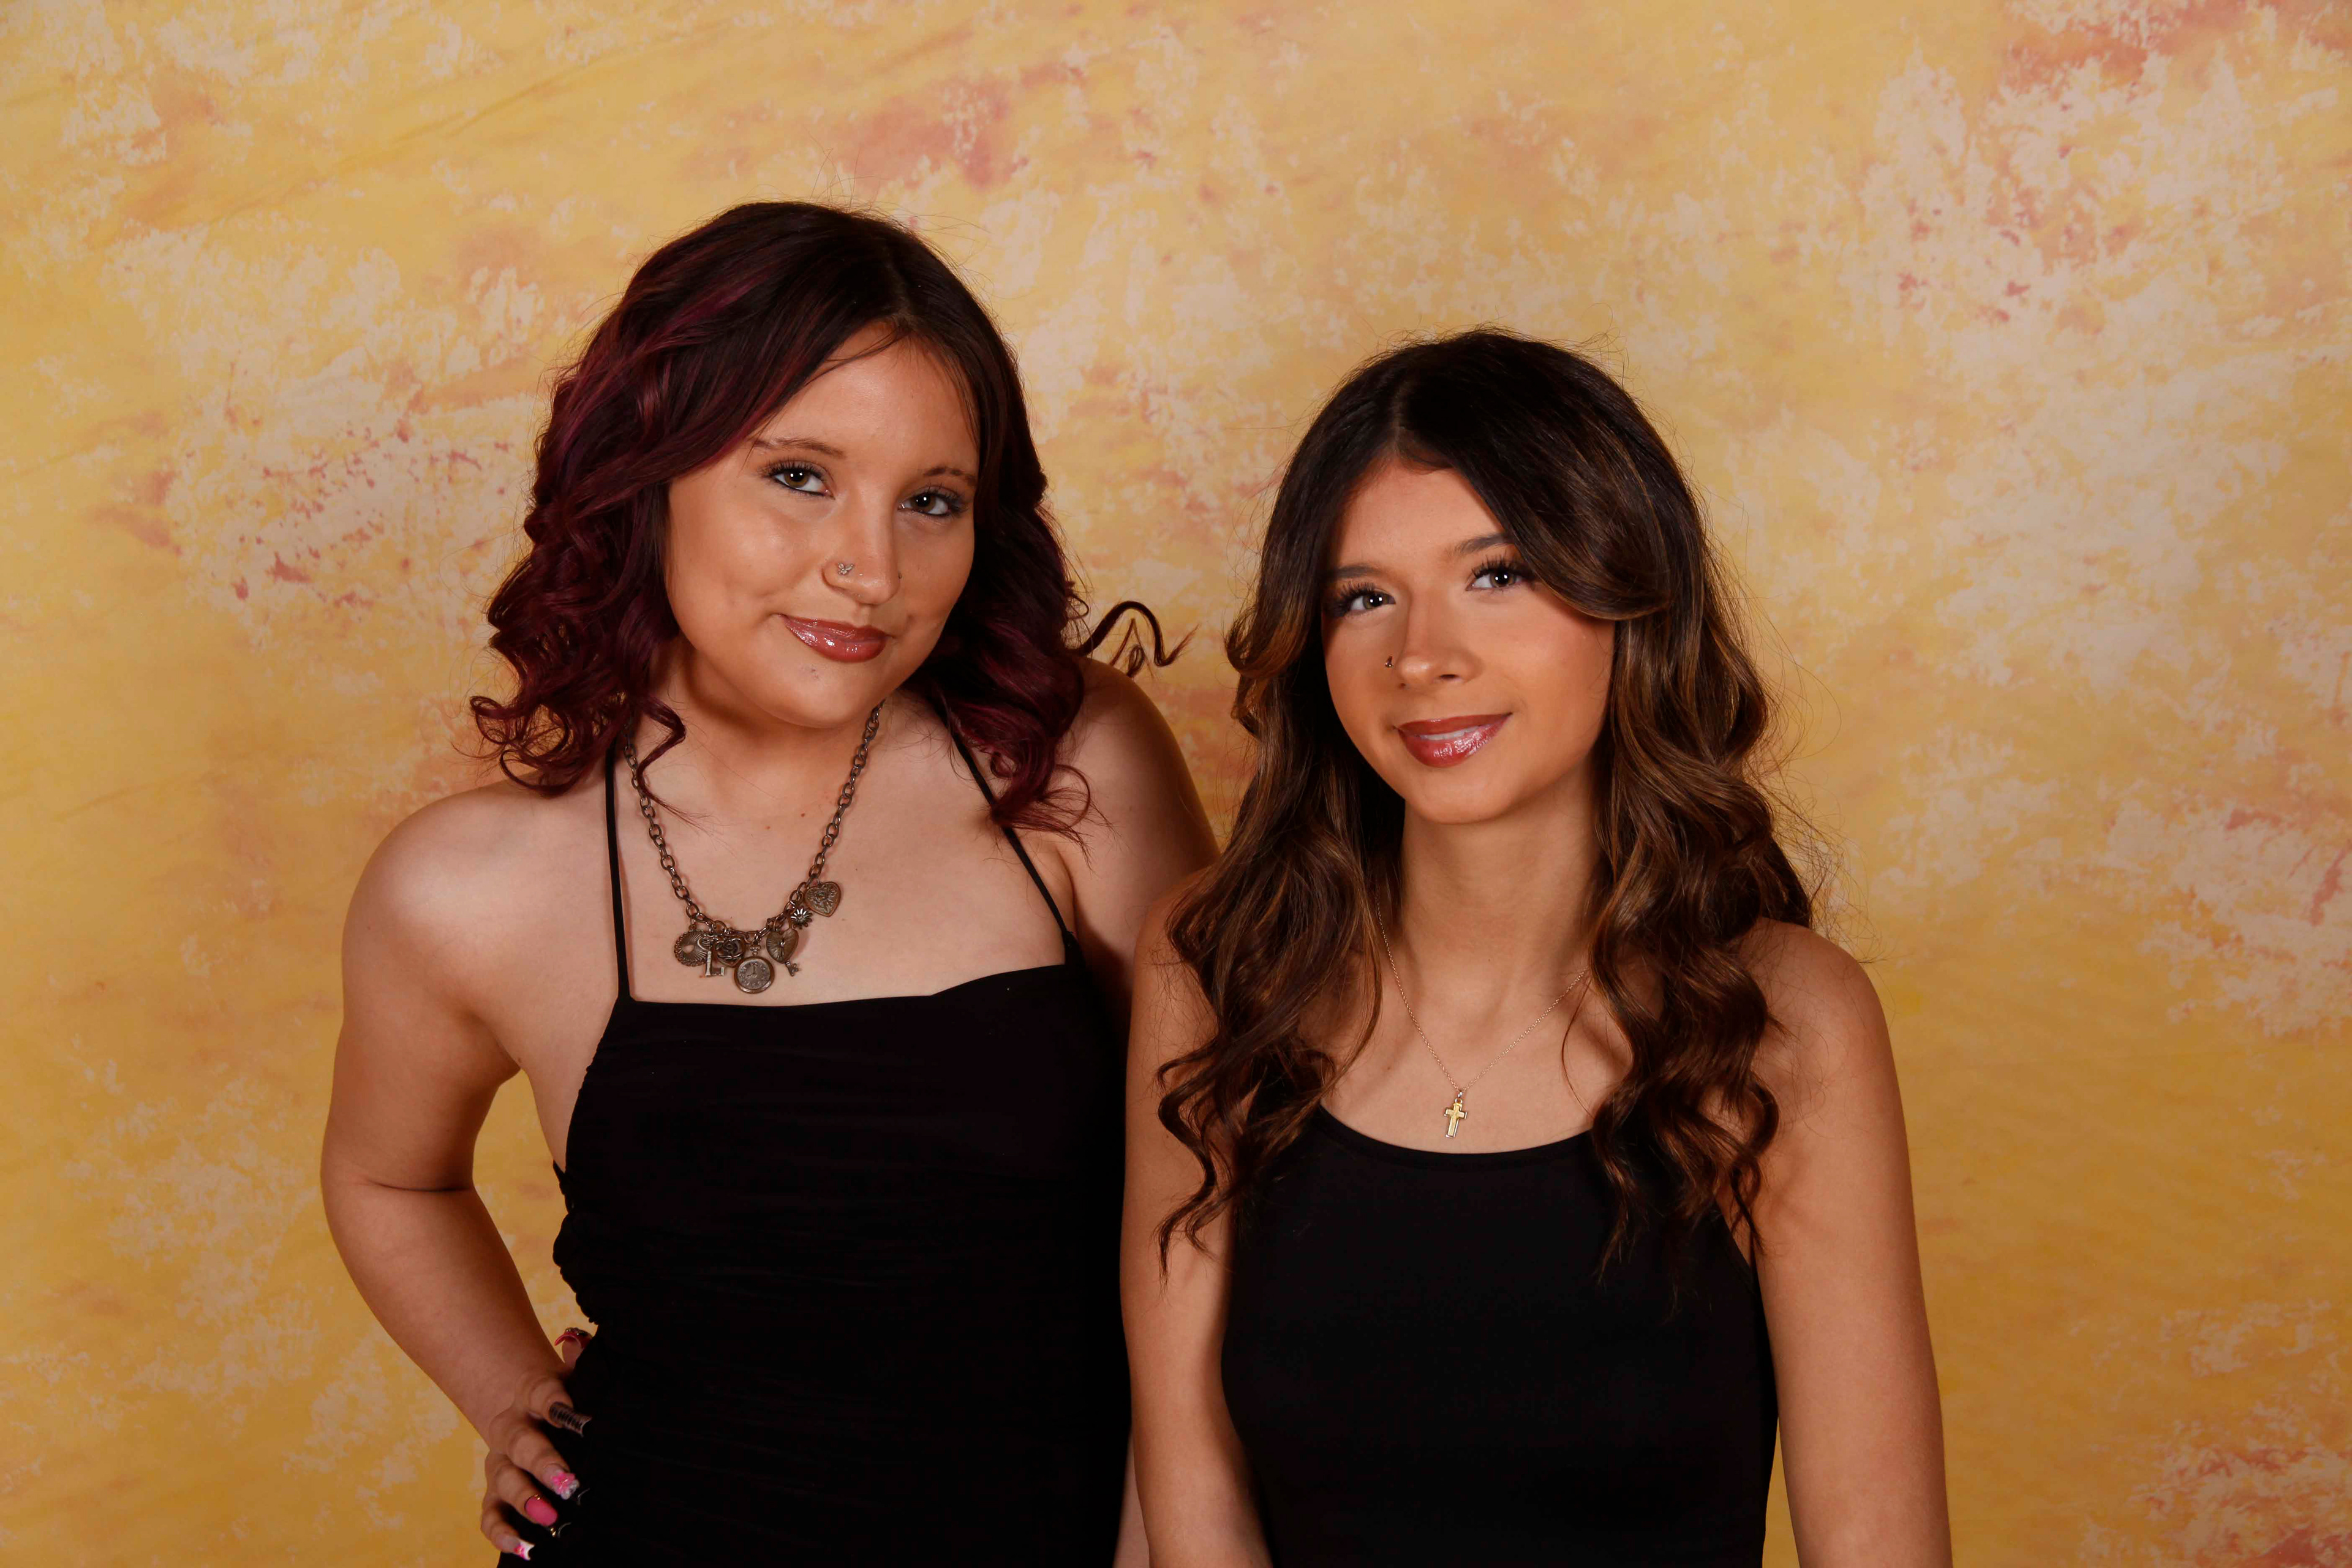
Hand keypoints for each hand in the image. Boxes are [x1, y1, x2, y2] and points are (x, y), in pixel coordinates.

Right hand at [479, 1327, 592, 1558]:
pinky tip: (525, 1547)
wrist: (522, 1406)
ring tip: (549, 1517)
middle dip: (544, 1464)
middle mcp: (512, 1430)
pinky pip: (491, 1516)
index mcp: (534, 1395)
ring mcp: (500, 1464)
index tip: (579, 1418)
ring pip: (505, 1482)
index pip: (543, 1395)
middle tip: (569, 1483)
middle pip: (522, 1444)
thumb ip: (580, 1361)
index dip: (557, 1404)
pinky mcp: (495, 1494)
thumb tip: (578, 1341)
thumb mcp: (574, 1376)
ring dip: (525, 1500)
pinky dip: (503, 1533)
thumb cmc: (563, 1393)